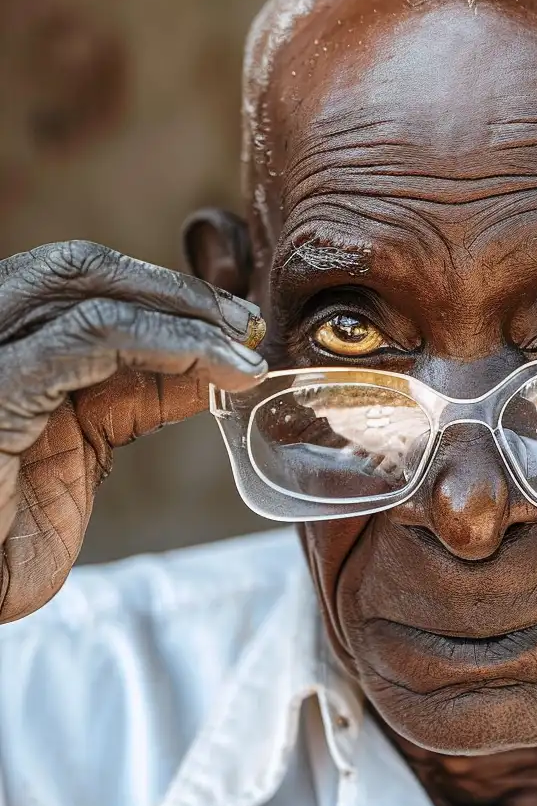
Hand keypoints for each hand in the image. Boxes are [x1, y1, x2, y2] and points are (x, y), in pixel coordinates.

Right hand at [0, 240, 266, 622]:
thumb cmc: (5, 536)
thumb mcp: (82, 446)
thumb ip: (133, 395)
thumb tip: (209, 362)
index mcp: (3, 344)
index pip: (76, 278)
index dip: (156, 287)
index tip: (230, 321)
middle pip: (78, 269)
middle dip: (173, 290)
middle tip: (244, 324)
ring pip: (88, 293)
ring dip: (182, 315)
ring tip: (239, 351)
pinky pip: (86, 340)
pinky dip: (164, 344)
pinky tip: (209, 369)